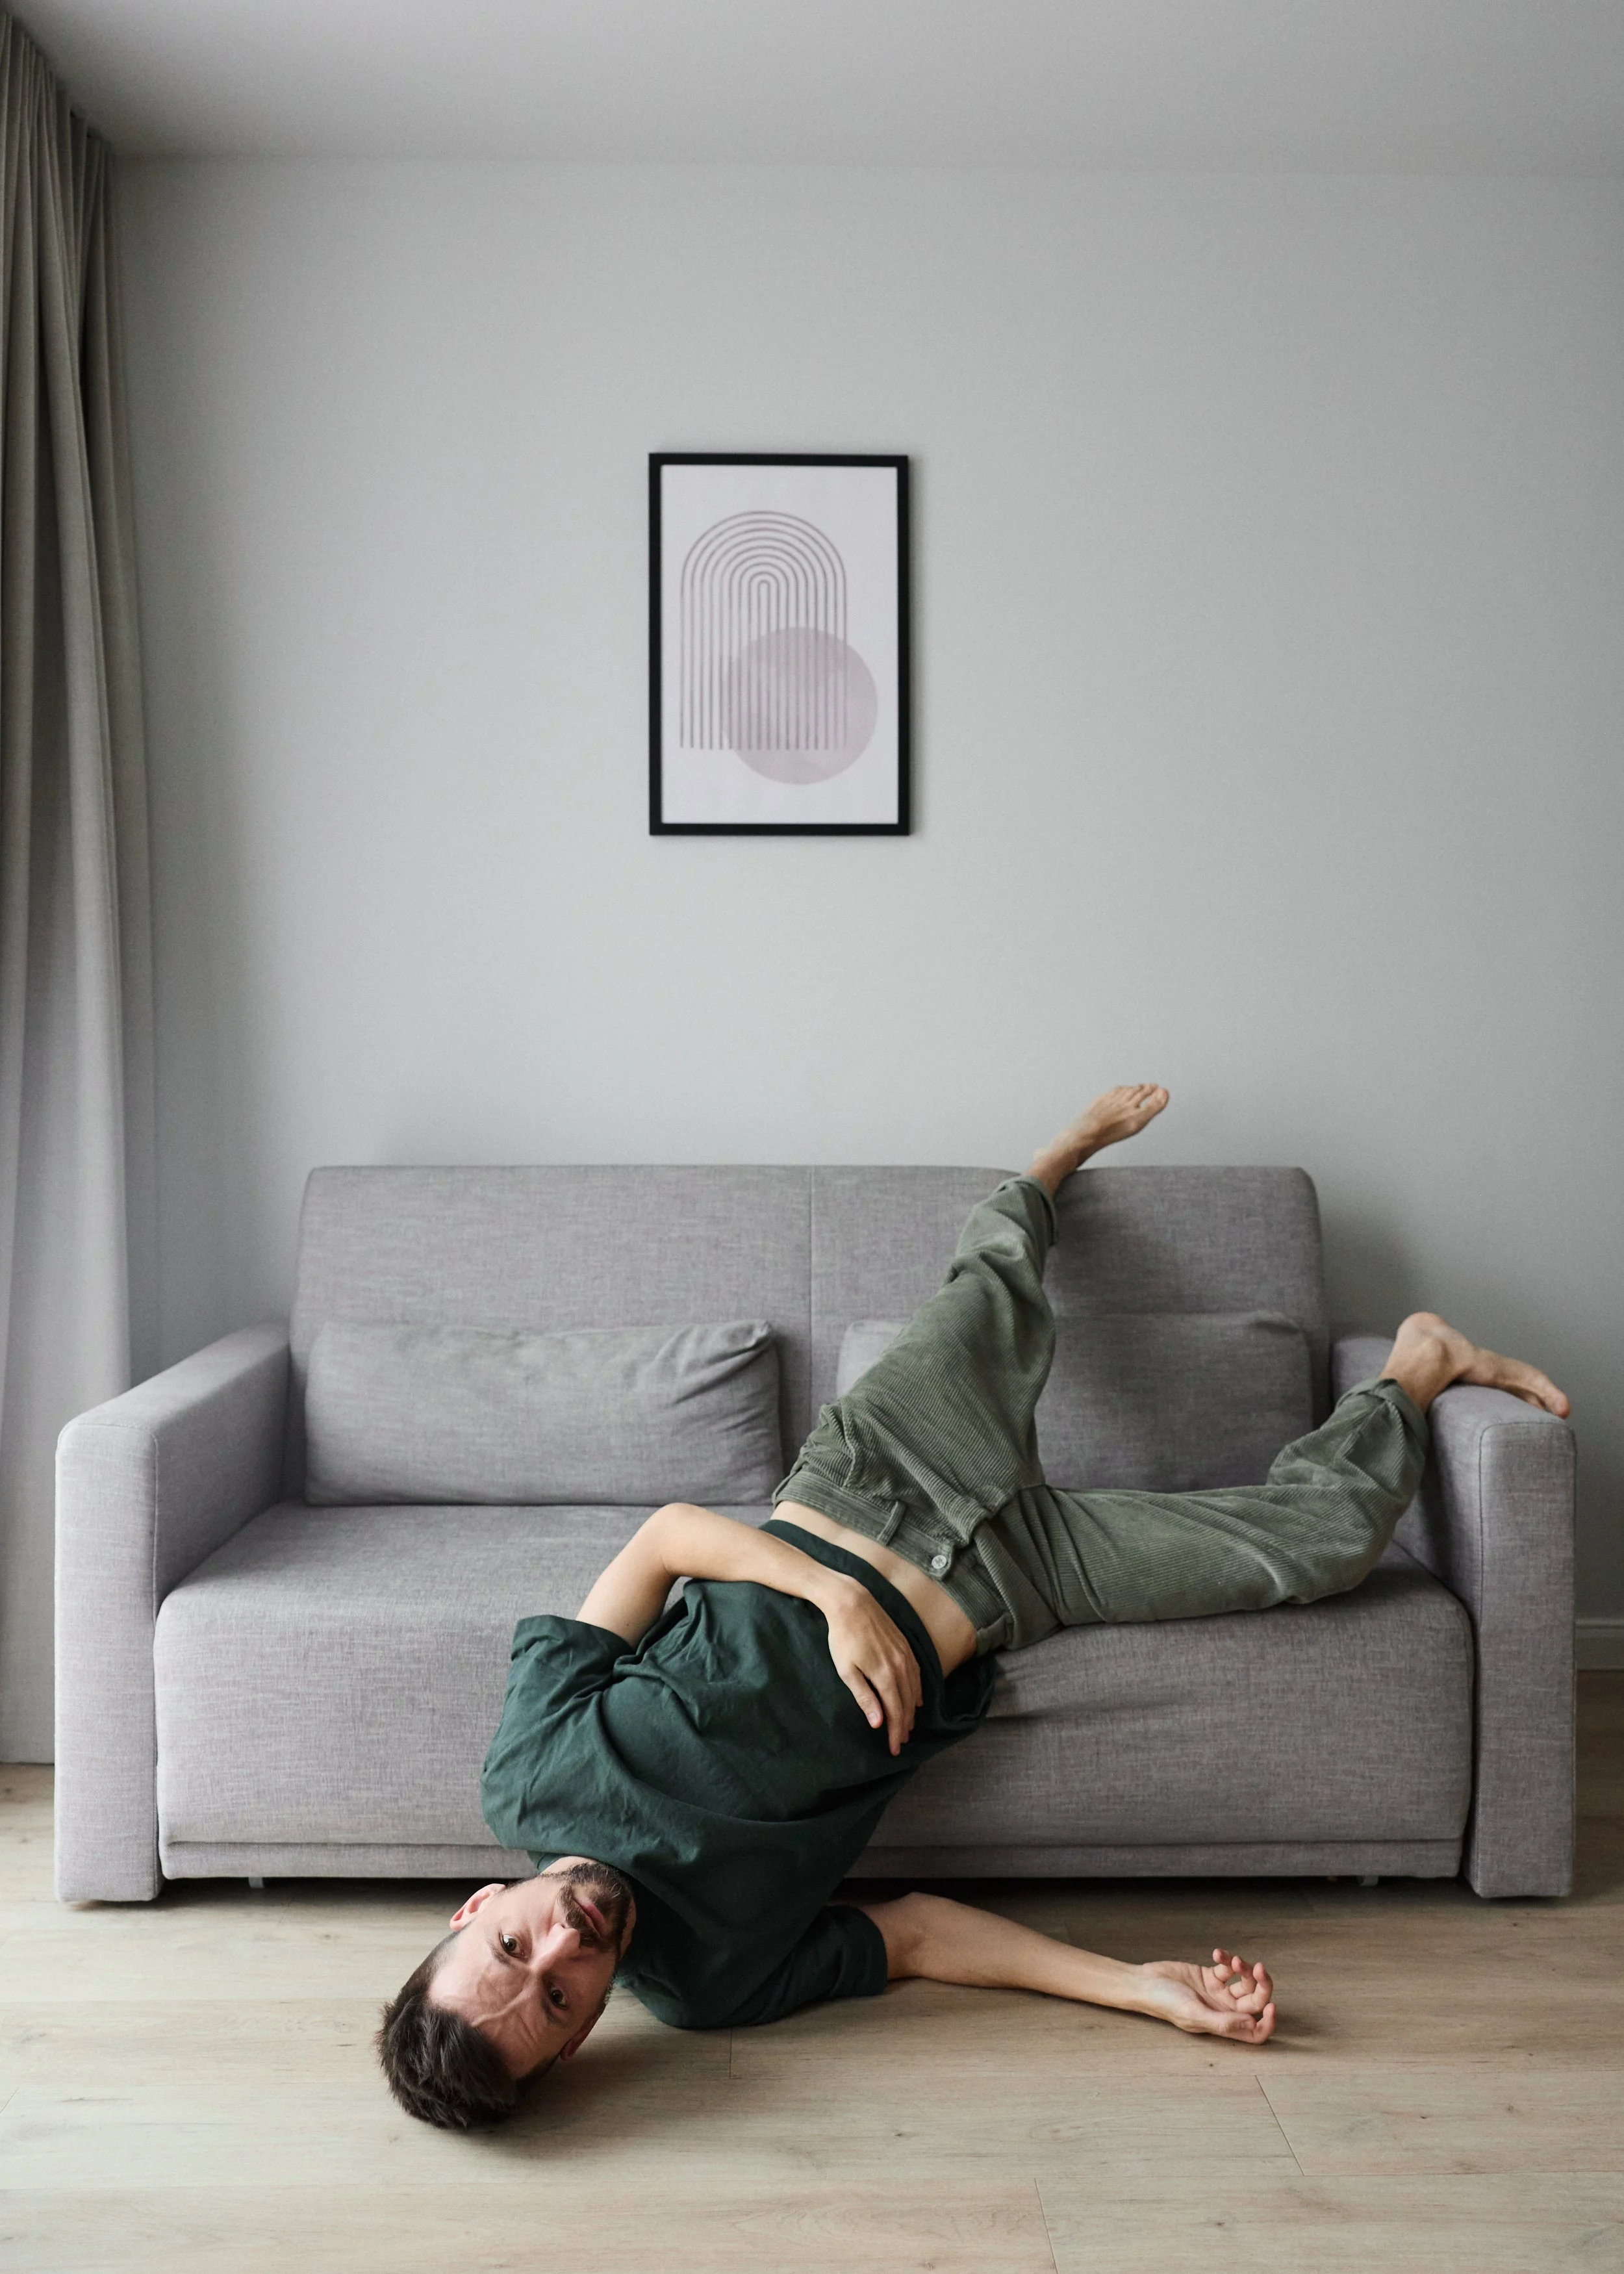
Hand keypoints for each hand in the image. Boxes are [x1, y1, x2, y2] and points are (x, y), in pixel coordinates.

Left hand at [817, 1575, 922, 1754]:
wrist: (851, 1602)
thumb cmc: (843, 1638)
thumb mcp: (847, 1671)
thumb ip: (865, 1697)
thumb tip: (878, 1723)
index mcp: (885, 1676)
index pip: (895, 1712)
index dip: (895, 1732)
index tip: (894, 1748)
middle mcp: (900, 1667)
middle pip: (907, 1704)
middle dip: (905, 1725)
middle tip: (901, 1742)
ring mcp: (905, 1655)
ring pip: (915, 1690)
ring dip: (912, 1710)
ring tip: (908, 1725)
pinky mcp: (905, 1645)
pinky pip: (917, 1674)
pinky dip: (918, 1690)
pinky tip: (917, 1698)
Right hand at [1138, 1948, 1276, 2043]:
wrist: (1145, 1982)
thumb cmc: (1165, 2003)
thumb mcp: (1193, 2014)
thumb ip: (1223, 2022)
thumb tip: (1253, 2024)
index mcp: (1224, 2026)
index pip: (1255, 2032)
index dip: (1268, 2023)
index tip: (1272, 2006)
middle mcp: (1225, 2010)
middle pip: (1255, 2002)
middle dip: (1261, 1985)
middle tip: (1258, 1968)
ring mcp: (1219, 1992)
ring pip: (1246, 1982)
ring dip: (1244, 1968)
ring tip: (1232, 1959)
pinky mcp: (1211, 1975)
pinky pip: (1228, 1967)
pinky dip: (1226, 1959)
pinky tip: (1217, 1953)